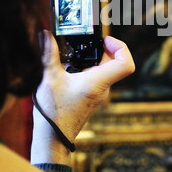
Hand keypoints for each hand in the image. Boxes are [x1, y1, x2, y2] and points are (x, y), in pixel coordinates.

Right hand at [31, 31, 134, 164]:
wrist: (53, 137)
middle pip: (113, 62)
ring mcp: (99, 94)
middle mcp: (103, 88)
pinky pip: (96, 77)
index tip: (105, 40)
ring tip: (73, 54)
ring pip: (104, 70)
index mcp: (98, 82)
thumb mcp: (49, 78)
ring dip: (91, 58)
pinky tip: (69, 67)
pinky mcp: (92, 97)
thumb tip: (45, 35)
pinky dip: (86, 68)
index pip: (125, 64)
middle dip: (101, 48)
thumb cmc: (54, 112)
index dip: (121, 47)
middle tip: (84, 42)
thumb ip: (48, 54)